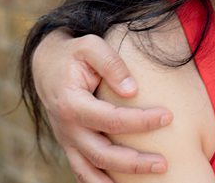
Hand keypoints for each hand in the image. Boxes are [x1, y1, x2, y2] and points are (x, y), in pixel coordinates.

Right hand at [33, 29, 173, 181]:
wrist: (47, 66)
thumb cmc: (74, 55)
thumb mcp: (90, 46)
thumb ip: (111, 64)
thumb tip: (132, 91)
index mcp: (71, 104)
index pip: (110, 119)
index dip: (140, 121)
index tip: (167, 116)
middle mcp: (67, 128)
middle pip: (102, 154)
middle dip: (134, 162)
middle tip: (163, 163)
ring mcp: (67, 141)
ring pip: (91, 170)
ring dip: (120, 179)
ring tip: (149, 179)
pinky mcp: (70, 146)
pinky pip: (83, 172)